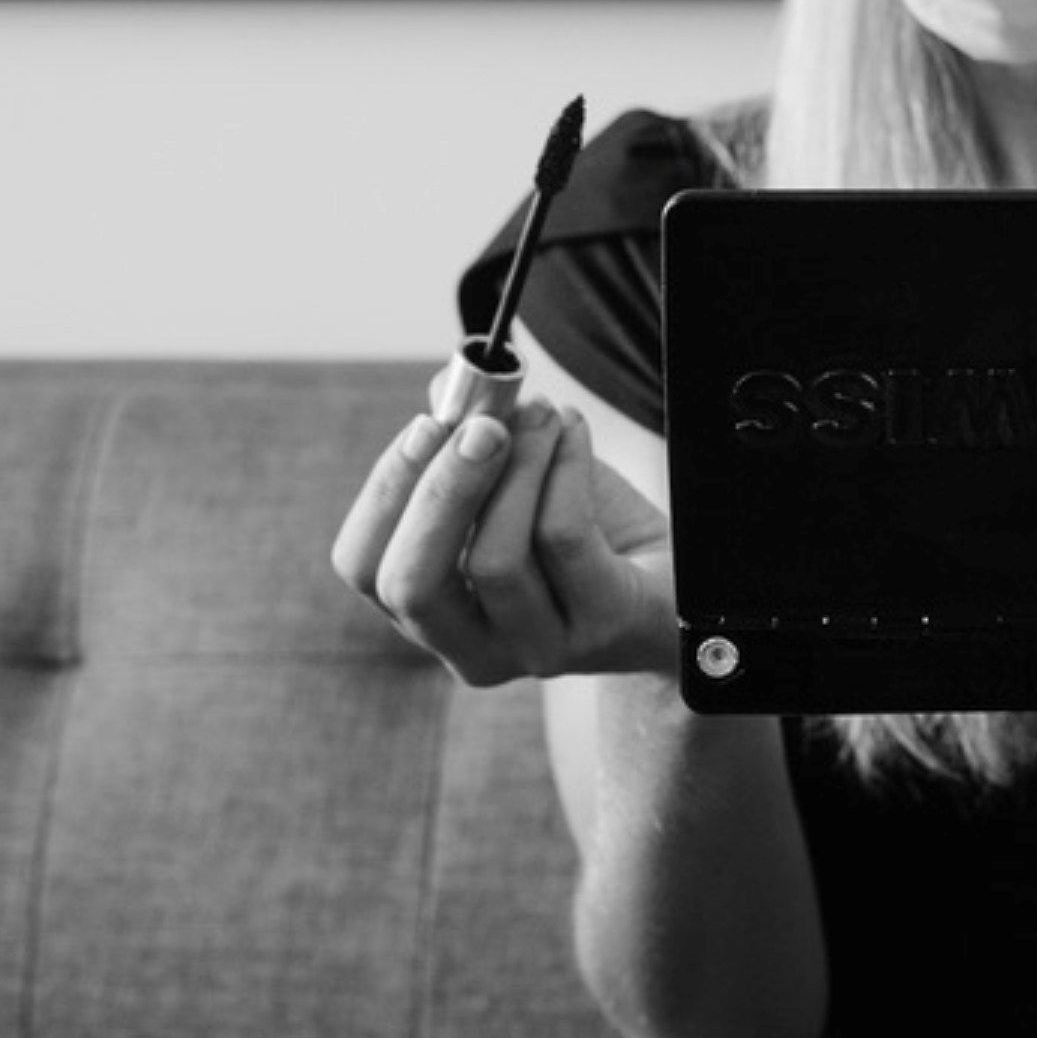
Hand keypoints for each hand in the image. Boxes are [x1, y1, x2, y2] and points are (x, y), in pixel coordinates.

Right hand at [330, 354, 676, 686]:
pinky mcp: (600, 629)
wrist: (672, 580)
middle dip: (440, 491)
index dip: (385, 494)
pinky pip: (565, 540)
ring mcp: (536, 650)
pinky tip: (575, 433)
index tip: (425, 425)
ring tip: (544, 415)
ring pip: (496, 558)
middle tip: (481, 426)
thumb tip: (445, 387)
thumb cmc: (584, 529)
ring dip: (519, 465)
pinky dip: (567, 468)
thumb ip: (469, 440)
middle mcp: (471, 646)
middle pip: (414, 583)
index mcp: (430, 610)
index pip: (364, 568)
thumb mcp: (515, 485)